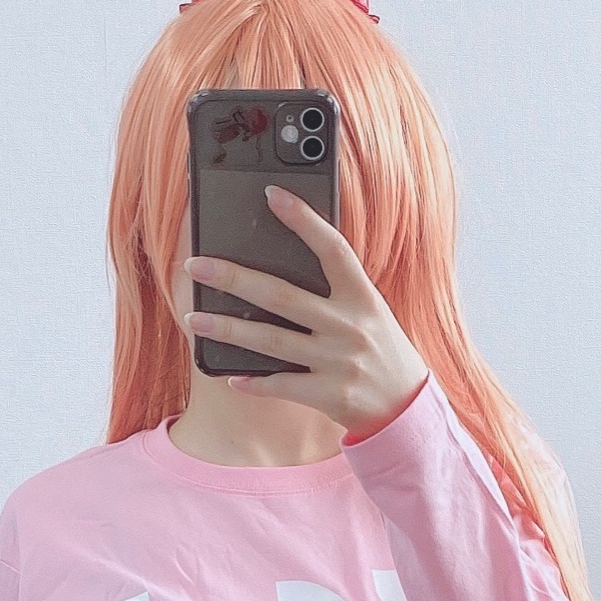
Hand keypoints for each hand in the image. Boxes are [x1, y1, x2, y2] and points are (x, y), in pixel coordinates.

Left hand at [184, 187, 429, 438]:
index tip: (271, 194)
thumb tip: (277, 266)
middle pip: (281, 295)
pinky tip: (230, 375)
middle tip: (195, 266)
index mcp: (362, 296)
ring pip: (272, 341)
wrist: (407, 406)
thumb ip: (334, 291)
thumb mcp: (369, 311)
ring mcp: (338, 361)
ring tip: (193, 318)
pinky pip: (282, 385)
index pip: (332, 248)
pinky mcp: (329, 395)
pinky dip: (254, 381)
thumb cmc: (379, 349)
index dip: (304, 219)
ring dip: (228, 329)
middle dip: (233, 278)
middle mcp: (350, 325)